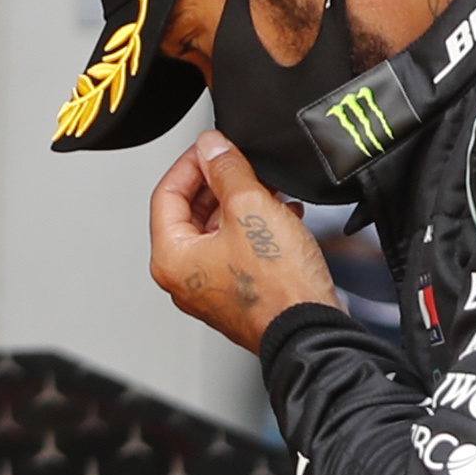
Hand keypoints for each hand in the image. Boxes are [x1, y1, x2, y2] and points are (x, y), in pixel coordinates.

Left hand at [148, 137, 340, 350]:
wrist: (309, 328)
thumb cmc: (278, 286)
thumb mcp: (250, 207)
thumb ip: (227, 170)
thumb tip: (212, 146)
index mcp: (171, 258)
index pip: (166, 194)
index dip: (191, 163)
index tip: (213, 146)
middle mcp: (184, 277)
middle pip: (190, 212)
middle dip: (220, 182)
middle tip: (243, 163)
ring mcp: (209, 288)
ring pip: (218, 229)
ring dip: (242, 202)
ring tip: (269, 187)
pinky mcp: (236, 293)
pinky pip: (236, 249)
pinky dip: (255, 227)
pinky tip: (282, 216)